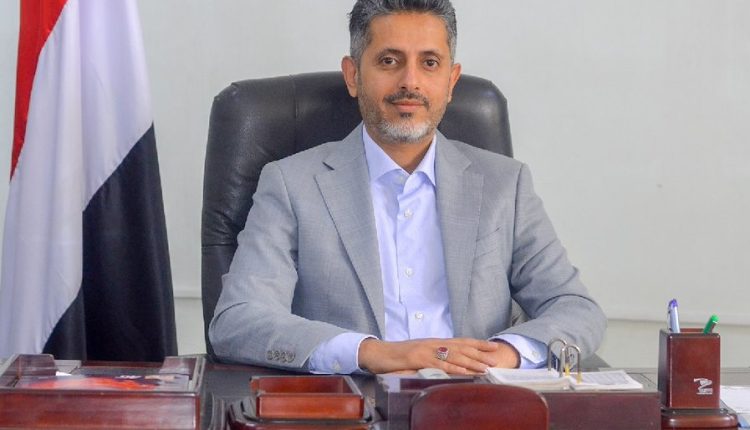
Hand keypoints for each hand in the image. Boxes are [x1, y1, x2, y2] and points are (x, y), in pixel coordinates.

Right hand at [357, 337, 518, 374]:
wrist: (376, 353)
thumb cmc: (396, 356)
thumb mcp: (417, 355)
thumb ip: (432, 357)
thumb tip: (446, 362)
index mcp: (433, 343)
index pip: (460, 342)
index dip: (477, 343)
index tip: (492, 346)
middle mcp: (432, 344)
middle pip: (461, 346)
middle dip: (480, 351)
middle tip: (496, 356)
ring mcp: (426, 350)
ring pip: (453, 355)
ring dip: (471, 361)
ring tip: (486, 366)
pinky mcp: (418, 359)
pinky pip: (439, 364)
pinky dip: (454, 368)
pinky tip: (465, 371)